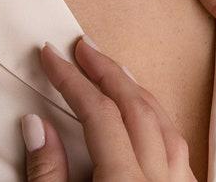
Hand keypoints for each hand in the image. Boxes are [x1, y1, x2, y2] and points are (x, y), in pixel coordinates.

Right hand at [20, 36, 197, 181]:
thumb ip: (47, 172)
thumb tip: (36, 123)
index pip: (97, 113)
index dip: (71, 79)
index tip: (50, 55)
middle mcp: (158, 181)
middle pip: (136, 107)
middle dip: (107, 71)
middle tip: (83, 47)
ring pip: (165, 124)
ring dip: (136, 91)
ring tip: (112, 71)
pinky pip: (179, 148)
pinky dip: (159, 121)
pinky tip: (146, 115)